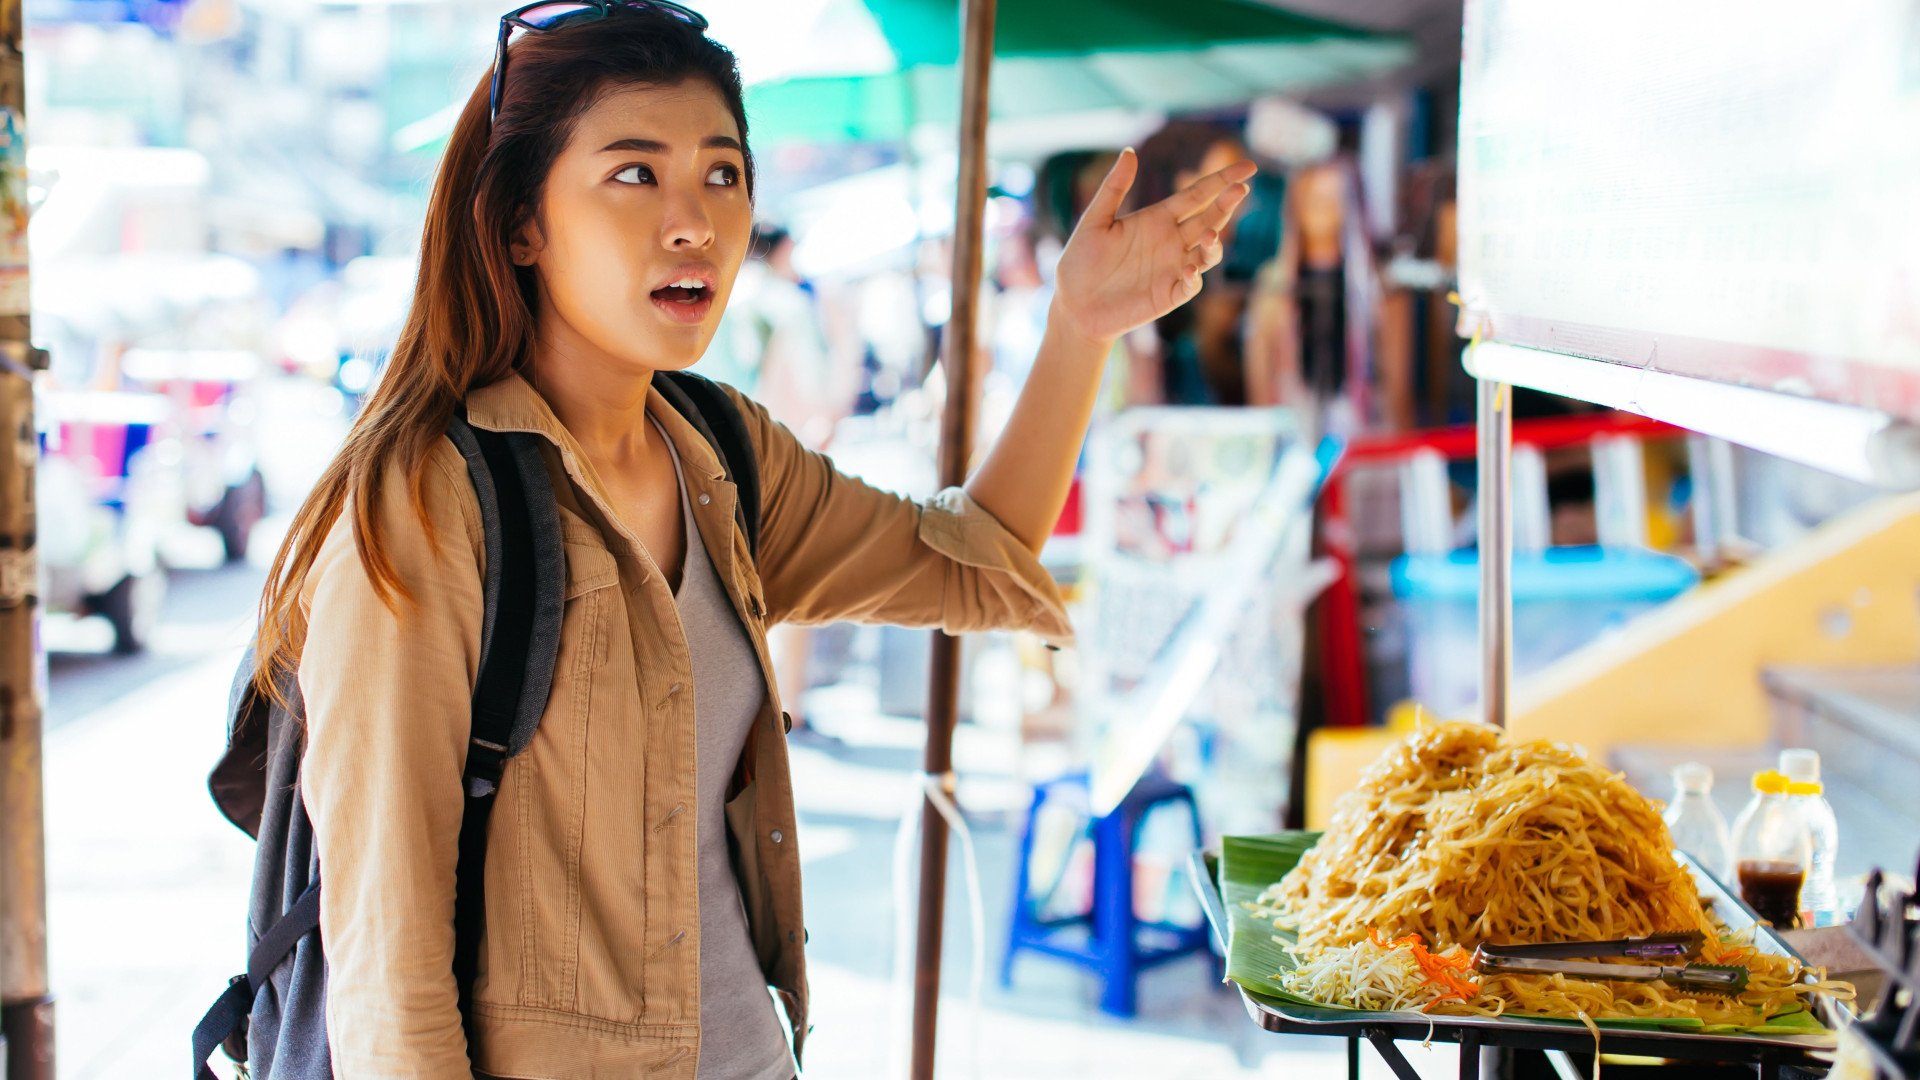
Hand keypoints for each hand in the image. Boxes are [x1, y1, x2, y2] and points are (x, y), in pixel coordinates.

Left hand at [1049, 149, 1257, 345]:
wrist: (1073, 305)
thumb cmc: (1080, 262)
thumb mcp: (1094, 220)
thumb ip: (1113, 188)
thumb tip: (1129, 152)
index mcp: (1158, 218)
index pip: (1198, 195)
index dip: (1222, 180)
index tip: (1248, 167)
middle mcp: (1172, 241)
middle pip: (1209, 219)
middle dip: (1226, 205)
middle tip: (1240, 189)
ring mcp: (1173, 268)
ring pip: (1208, 252)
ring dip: (1213, 243)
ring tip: (1209, 235)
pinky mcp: (1169, 295)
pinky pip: (1191, 284)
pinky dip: (1194, 277)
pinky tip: (1189, 269)